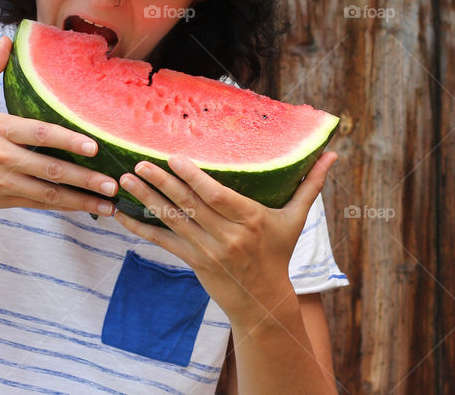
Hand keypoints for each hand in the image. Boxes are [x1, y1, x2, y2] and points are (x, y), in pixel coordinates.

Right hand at [0, 35, 118, 215]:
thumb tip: (6, 40)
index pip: (39, 135)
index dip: (68, 141)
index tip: (94, 147)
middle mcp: (2, 157)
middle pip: (49, 169)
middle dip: (83, 178)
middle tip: (112, 183)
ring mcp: (2, 182)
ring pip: (47, 194)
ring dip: (79, 199)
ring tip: (108, 202)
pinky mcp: (1, 200)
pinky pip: (37, 204)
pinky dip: (62, 207)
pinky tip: (85, 208)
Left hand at [112, 151, 337, 323]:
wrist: (264, 301)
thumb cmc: (279, 252)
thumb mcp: (296, 219)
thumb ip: (311, 185)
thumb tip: (333, 154)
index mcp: (251, 220)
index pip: (216, 196)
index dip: (193, 177)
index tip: (173, 157)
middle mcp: (228, 236)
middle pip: (189, 205)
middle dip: (161, 182)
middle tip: (139, 163)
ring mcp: (208, 251)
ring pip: (172, 221)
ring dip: (146, 199)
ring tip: (125, 180)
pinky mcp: (193, 262)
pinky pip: (163, 242)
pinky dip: (141, 228)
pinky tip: (121, 214)